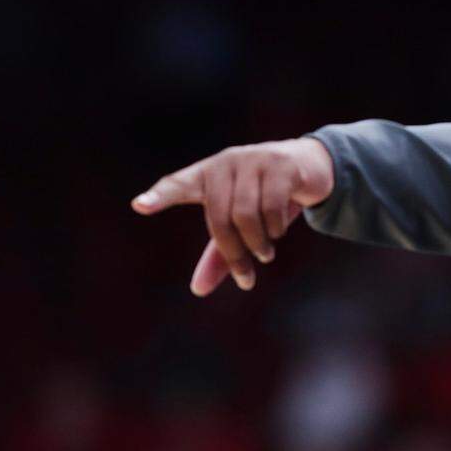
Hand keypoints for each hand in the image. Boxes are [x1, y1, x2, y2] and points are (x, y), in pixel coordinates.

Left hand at [131, 138, 334, 296]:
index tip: (139, 205)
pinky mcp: (280, 165)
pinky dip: (275, 229)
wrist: (311, 166)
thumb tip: (198, 290)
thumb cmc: (268, 197)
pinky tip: (278, 233)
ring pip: (246, 214)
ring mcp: (254, 160)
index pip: (179, 184)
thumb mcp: (243, 224)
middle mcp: (227, 163)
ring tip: (265, 254)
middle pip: (220, 216)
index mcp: (208, 174)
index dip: (160, 196)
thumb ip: (220, 254)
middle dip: (234, 252)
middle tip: (247, 274)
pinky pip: (272, 206)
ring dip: (257, 244)